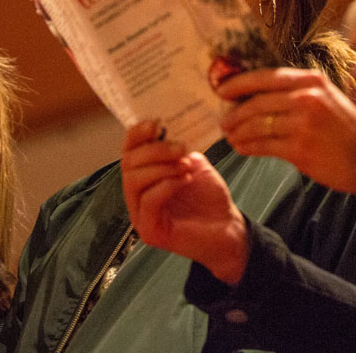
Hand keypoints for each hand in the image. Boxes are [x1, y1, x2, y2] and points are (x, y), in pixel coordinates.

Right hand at [121, 122, 248, 283]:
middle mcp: (136, 195)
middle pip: (128, 164)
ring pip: (134, 181)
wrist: (228, 228)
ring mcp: (140, 215)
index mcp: (143, 176)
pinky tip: (185, 179)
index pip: (128, 151)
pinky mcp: (149, 232)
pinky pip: (148, 201)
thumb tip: (169, 126)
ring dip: (162, 167)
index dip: (136, 134)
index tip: (156, 123)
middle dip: (154, 150)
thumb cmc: (209, 197)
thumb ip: (178, 148)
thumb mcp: (193, 163)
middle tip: (181, 147)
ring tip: (185, 165)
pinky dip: (166, 185)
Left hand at [217, 68, 355, 193]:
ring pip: (256, 125)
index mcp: (311, 80)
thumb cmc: (345, 127)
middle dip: (234, 113)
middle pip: (256, 103)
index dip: (239, 83)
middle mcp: (306, 98)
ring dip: (238, 132)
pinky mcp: (299, 150)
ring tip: (231, 137)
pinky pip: (263, 146)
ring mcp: (302, 124)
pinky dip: (248, 147)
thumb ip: (296, 92)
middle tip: (224, 121)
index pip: (265, 76)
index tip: (221, 90)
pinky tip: (243, 148)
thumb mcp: (326, 96)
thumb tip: (256, 96)